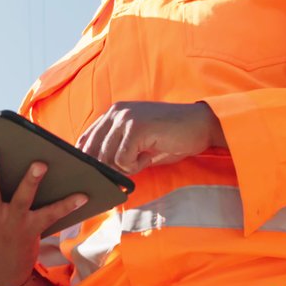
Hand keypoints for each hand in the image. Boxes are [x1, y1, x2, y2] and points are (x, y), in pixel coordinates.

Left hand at [76, 101, 223, 173]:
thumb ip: (116, 151)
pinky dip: (135, 166)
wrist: (200, 126)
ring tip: (145, 157)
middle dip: (108, 168)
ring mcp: (125, 118)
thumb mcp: (137, 144)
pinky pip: (122, 160)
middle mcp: (116, 112)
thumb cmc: (170, 138)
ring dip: (125, 166)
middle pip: (93, 152)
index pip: (85, 141)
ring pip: (107, 158)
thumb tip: (97, 173)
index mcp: (113, 113)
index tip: (102, 173)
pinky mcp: (136, 127)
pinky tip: (149, 156)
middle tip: (131, 167)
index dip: (90, 161)